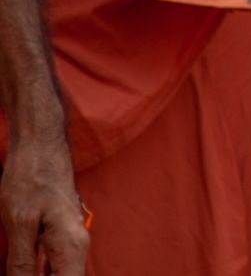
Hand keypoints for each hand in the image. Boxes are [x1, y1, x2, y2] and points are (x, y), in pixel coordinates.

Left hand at [0, 126, 85, 275]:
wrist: (42, 146)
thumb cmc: (31, 179)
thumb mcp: (19, 224)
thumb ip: (22, 262)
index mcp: (71, 246)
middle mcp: (77, 245)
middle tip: (15, 273)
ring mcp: (70, 238)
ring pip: (60, 274)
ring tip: (18, 272)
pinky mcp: (60, 233)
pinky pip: (55, 264)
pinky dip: (40, 273)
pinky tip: (26, 272)